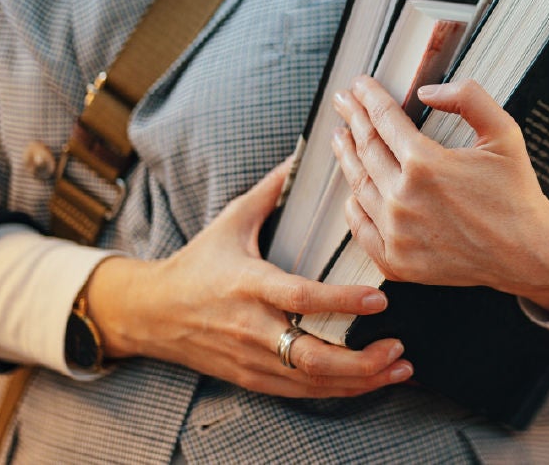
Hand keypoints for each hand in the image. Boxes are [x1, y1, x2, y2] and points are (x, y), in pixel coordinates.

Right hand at [84, 157, 414, 397]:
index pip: (300, 298)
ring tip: (397, 365)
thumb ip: (272, 191)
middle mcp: (251, 327)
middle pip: (310, 355)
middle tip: (398, 346)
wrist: (150, 313)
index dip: (341, 301)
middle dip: (359, 359)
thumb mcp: (231, 221)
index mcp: (248, 284)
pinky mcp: (252, 379)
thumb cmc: (198, 263)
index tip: (379, 299)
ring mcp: (251, 359)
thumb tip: (304, 156)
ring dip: (359, 379)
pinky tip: (370, 380)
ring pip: (311, 381)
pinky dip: (339, 390)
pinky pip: (300, 392)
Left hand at [332, 77, 548, 316]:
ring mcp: (396, 233)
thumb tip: (426, 92)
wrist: (527, 252)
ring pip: (359, 186)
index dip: (368, 97)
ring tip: (342, 139)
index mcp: (425, 164)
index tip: (358, 86)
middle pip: (366, 149)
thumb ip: (469, 100)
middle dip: (353, 119)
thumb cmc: (516, 192)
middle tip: (343, 102)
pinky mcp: (397, 261)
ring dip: (348, 158)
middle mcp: (403, 199)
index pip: (384, 120)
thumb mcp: (505, 132)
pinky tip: (352, 191)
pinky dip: (354, 206)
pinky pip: (361, 228)